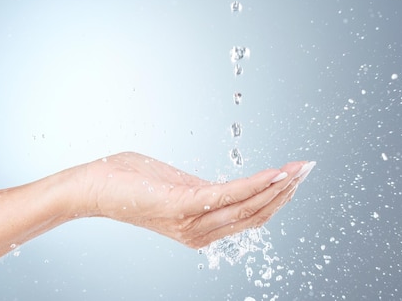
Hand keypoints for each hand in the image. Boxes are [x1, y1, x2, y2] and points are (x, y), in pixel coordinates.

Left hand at [78, 152, 314, 247]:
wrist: (93, 186)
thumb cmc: (130, 182)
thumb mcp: (175, 188)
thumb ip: (201, 192)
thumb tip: (221, 188)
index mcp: (200, 229)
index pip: (250, 218)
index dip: (277, 199)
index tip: (296, 178)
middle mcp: (200, 232)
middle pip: (256, 214)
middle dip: (286, 191)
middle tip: (308, 169)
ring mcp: (193, 221)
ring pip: (249, 206)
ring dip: (278, 185)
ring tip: (300, 169)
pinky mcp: (183, 204)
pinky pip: (230, 195)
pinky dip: (257, 183)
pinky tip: (275, 173)